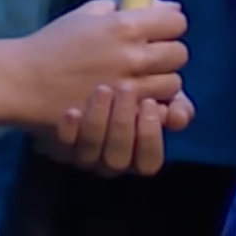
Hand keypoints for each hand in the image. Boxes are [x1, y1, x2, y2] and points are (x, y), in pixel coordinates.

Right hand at [16, 0, 188, 129]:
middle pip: (179, 54)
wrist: (25, 81)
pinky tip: (138, 100)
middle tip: (145, 57)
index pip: (177, 22)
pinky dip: (154, 106)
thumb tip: (165, 6)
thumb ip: (122, 6)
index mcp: (124, 25)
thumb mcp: (84, 14)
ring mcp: (132, 88)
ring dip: (161, 81)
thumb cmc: (52, 43)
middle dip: (166, 53)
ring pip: (174, 84)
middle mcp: (134, 56)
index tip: (156, 30)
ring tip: (138, 81)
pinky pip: (161, 110)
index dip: (168, 24)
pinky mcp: (126, 114)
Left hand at [44, 87, 194, 176]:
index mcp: (136, 154)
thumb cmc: (123, 86)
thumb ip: (175, 103)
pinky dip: (69, 131)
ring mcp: (82, 157)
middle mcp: (109, 162)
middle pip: (119, 159)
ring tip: (102, 88)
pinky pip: (61, 148)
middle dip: (124, 124)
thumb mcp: (154, 92)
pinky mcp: (57, 148)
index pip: (149, 163)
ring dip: (99, 121)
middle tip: (125, 87)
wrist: (71, 72)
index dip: (151, 137)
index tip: (148, 102)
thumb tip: (178, 116)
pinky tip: (71, 110)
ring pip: (91, 153)